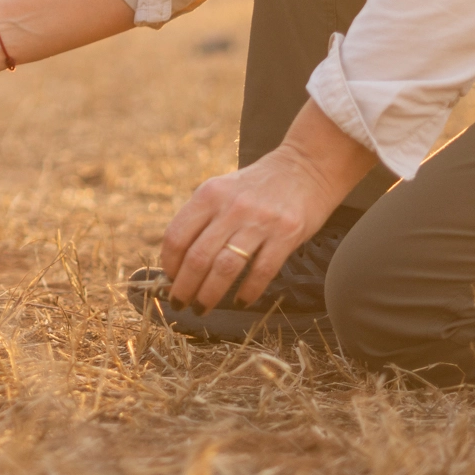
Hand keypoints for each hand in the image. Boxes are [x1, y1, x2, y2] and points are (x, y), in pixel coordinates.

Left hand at [159, 100, 374, 310]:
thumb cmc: (257, 185)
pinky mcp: (286, 234)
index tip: (168, 279)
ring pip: (225, 268)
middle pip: (198, 257)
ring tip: (202, 307)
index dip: (169, 263)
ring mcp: (259, 222)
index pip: (177, 236)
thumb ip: (203, 218)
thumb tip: (180, 259)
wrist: (305, 167)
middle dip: (184, 287)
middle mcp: (230, 208)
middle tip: (179, 304)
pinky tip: (241, 301)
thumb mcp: (222, 189)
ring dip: (210, 294)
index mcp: (208, 195)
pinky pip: (261, 271)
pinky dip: (248, 291)